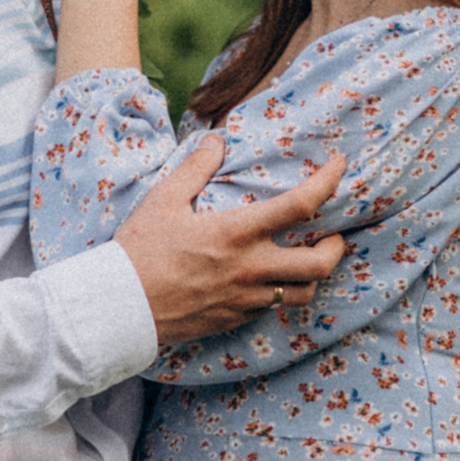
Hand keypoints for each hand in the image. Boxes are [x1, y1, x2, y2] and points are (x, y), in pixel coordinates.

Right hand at [114, 136, 349, 346]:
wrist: (121, 308)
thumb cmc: (140, 250)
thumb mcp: (164, 199)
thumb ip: (196, 166)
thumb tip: (217, 140)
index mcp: (236, 232)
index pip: (300, 205)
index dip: (328, 182)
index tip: (338, 167)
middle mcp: (249, 268)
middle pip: (318, 264)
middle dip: (336, 247)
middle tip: (334, 234)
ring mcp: (244, 299)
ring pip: (302, 294)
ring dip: (314, 276)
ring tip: (309, 261)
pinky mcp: (234, 320)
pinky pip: (272, 308)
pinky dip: (282, 292)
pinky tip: (272, 281)